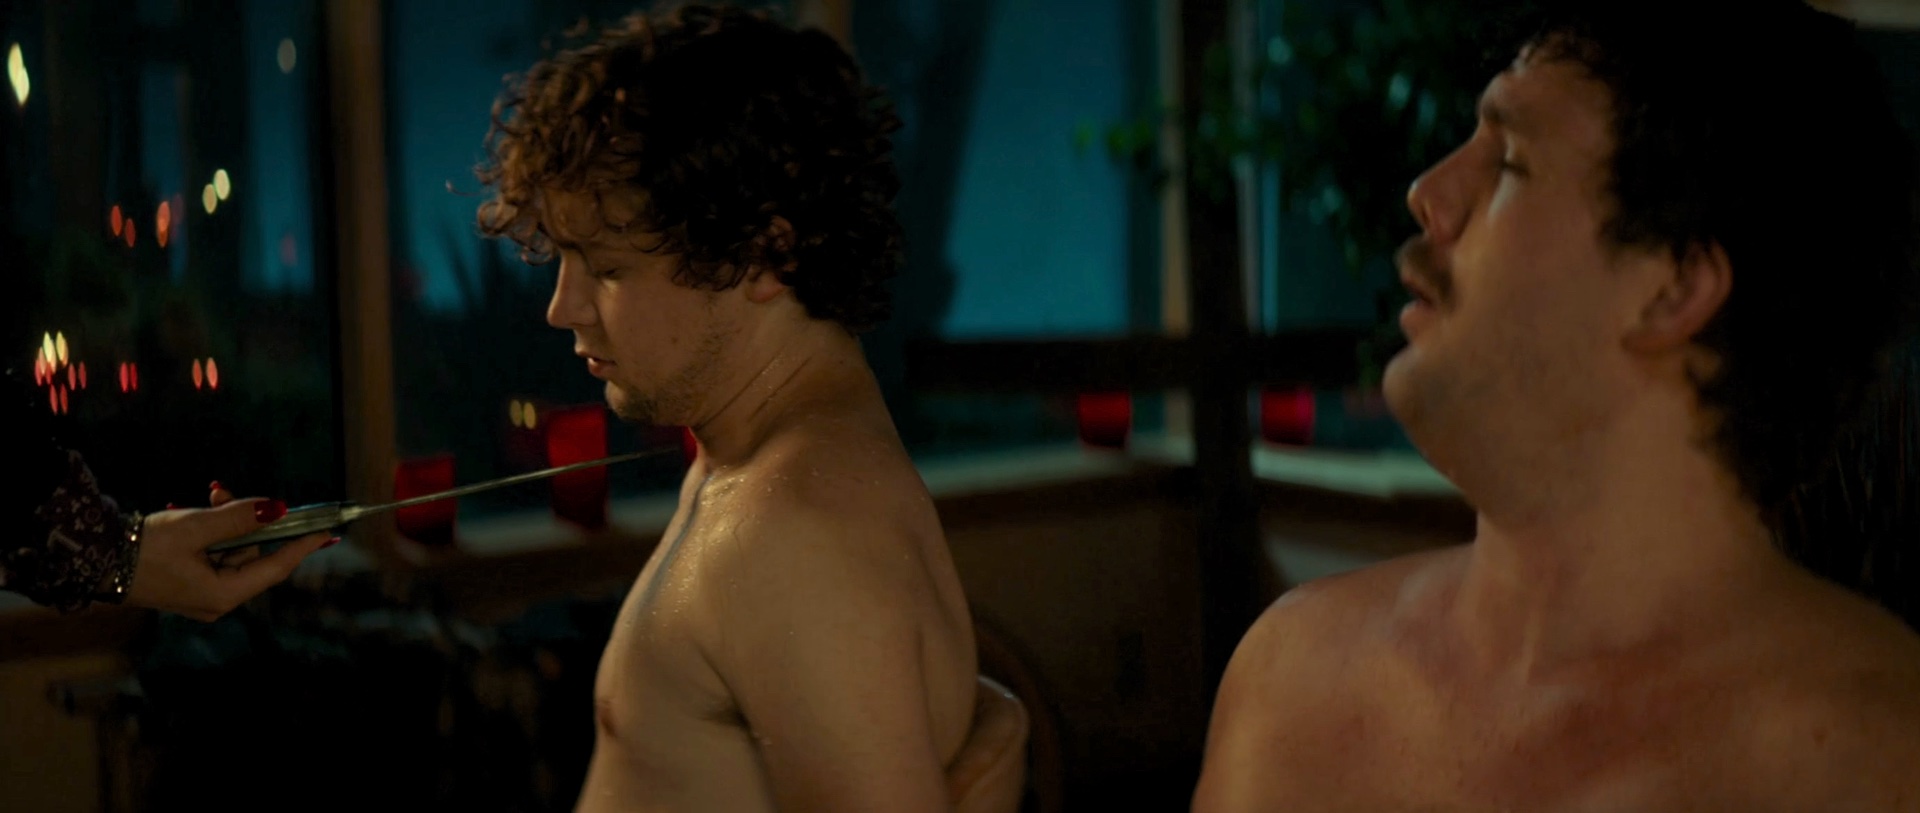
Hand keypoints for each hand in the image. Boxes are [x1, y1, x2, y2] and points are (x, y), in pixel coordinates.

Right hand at [122, 483, 333, 620]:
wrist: (92, 560)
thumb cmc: (143, 549)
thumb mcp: (195, 528)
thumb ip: (239, 518)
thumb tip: (279, 509)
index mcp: (224, 595)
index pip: (278, 567)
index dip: (304, 545)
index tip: (329, 531)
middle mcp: (217, 600)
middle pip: (253, 554)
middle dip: (247, 520)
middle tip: (226, 492)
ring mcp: (202, 593)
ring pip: (232, 549)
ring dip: (224, 520)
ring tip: (207, 494)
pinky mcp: (188, 582)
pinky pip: (212, 553)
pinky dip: (209, 531)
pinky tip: (191, 508)